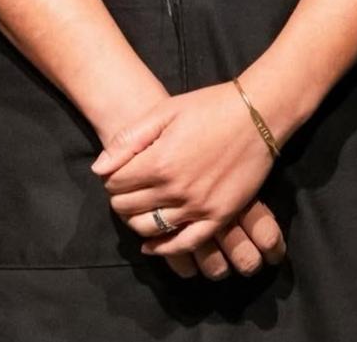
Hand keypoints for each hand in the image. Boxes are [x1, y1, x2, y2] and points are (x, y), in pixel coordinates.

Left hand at [91, 82, 282, 276]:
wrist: (256, 116)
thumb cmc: (208, 107)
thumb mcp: (165, 112)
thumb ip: (128, 140)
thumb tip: (99, 169)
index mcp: (159, 162)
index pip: (116, 184)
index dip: (111, 179)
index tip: (117, 173)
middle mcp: (176, 190)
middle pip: (129, 208)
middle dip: (120, 199)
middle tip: (125, 190)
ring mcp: (198, 207)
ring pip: (151, 229)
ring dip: (137, 221)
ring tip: (137, 209)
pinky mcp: (219, 217)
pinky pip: (185, 244)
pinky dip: (164, 249)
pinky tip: (153, 245)